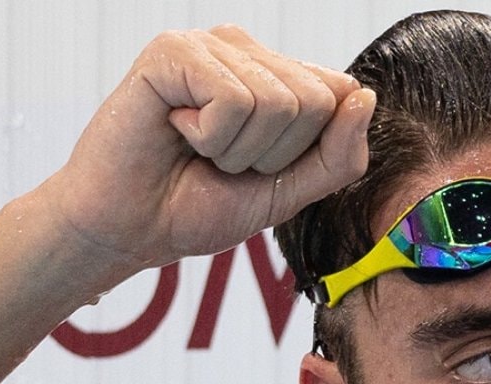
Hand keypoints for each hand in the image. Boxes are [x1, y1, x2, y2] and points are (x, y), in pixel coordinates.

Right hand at [44, 25, 374, 273]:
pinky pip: (234, 99)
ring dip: (236, 150)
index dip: (305, 154)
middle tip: (219, 161)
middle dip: (273, 156)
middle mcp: (247, 51)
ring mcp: (210, 45)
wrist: (126, 231)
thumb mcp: (287, 194)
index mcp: (277, 75)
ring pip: (278, 103)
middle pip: (316, 102)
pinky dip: (209, 137)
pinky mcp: (174, 50)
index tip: (256, 169)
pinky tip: (175, 130)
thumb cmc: (195, 207)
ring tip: (195, 148)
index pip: (341, 97)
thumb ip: (338, 157)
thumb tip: (363, 96)